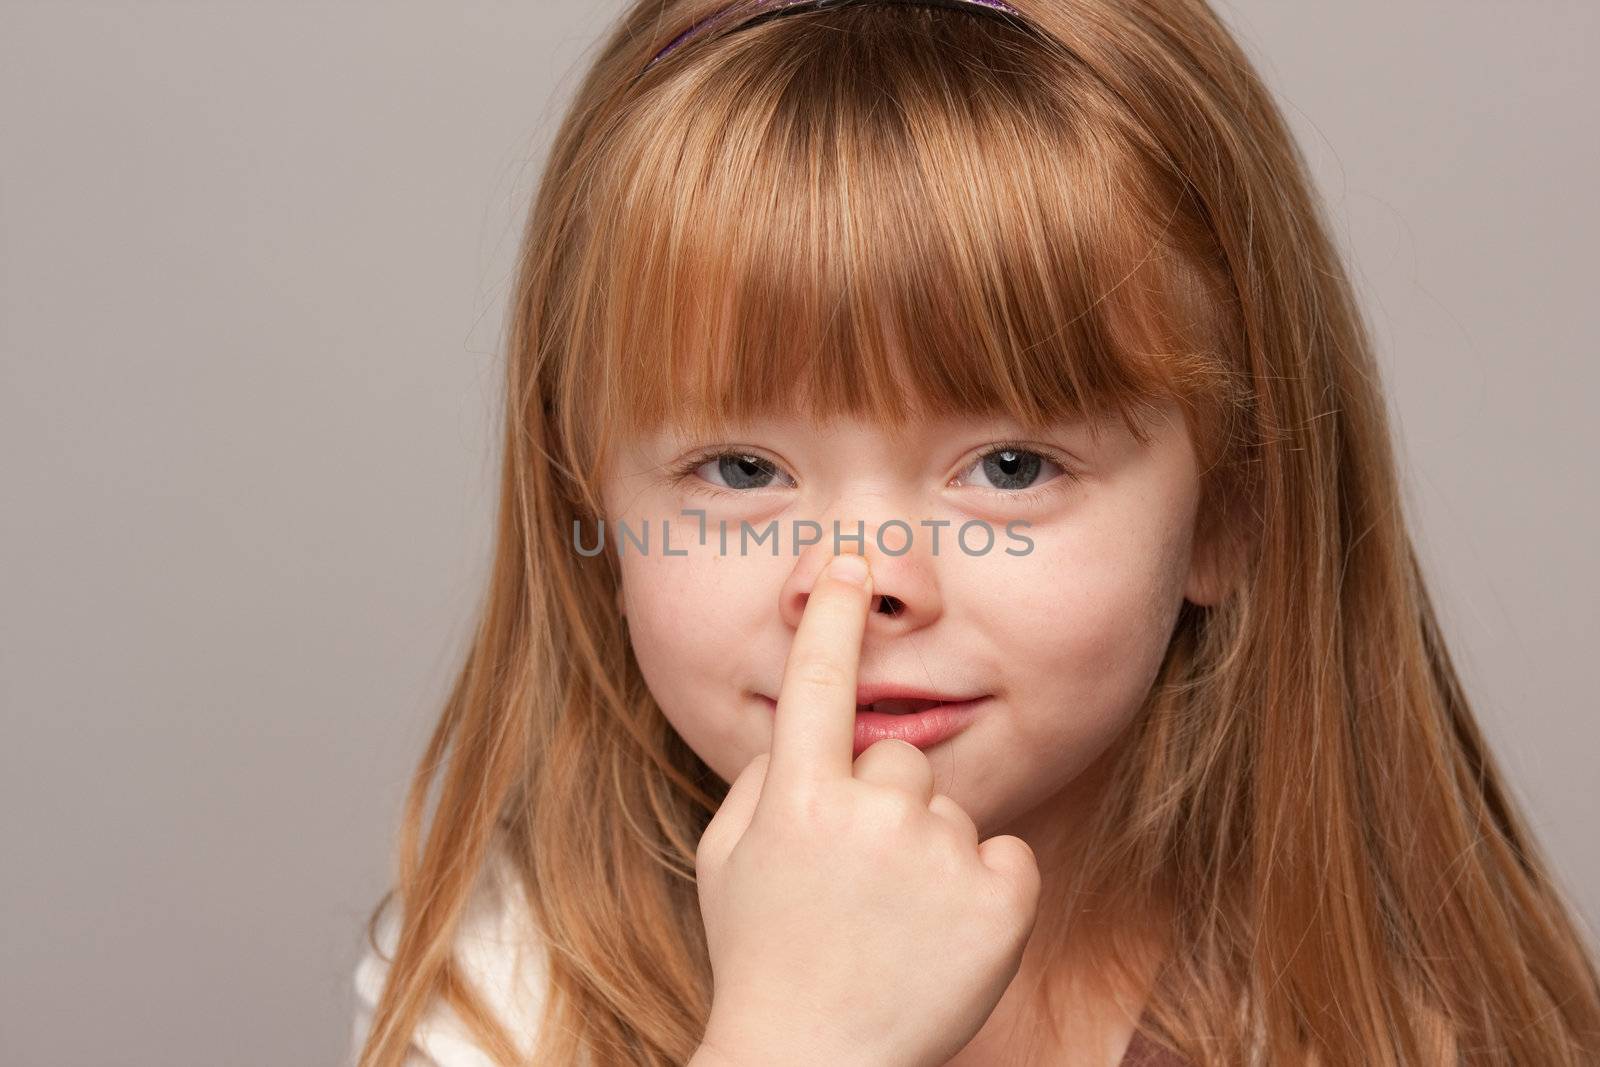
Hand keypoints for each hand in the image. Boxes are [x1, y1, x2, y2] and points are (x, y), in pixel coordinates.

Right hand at [692, 551, 1041, 1066]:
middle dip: (882, 804)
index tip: (846, 560)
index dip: (832, 617)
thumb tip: (801, 730)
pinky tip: (943, 936)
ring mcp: (940, 857)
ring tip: (894, 923)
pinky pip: (1005, 855)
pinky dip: (984, 891)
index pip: (817, 683)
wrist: (814, 1064)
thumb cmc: (763, 955)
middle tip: (857, 881)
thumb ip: (761, 780)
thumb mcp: (726, 861)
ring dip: (929, 854)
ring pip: (948, 810)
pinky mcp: (1001, 900)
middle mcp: (870, 814)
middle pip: (898, 758)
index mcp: (797, 799)